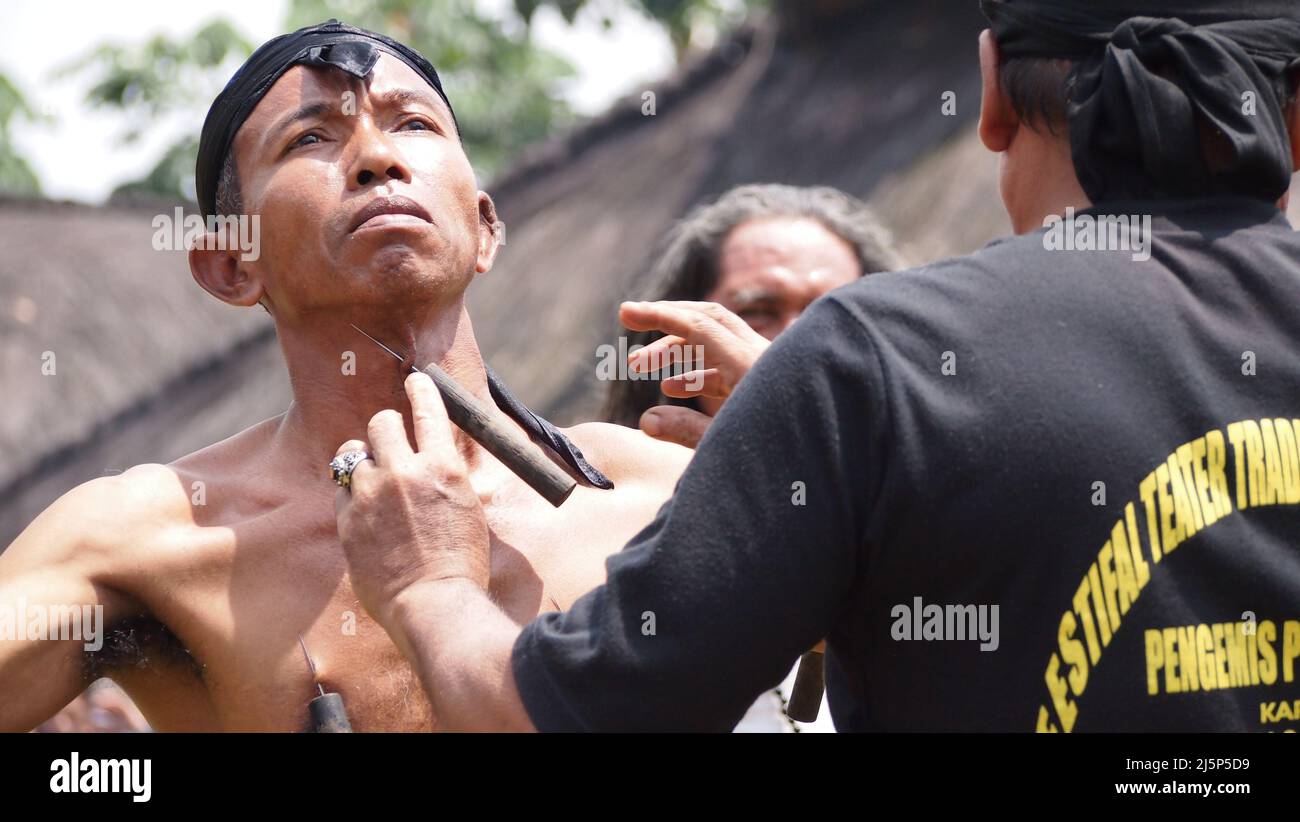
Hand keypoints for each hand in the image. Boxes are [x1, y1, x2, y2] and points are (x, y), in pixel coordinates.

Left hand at [333, 372, 490, 630]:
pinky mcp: (347, 519)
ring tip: (372, 473)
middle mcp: (404, 471)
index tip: (414, 381)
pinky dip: (351, 492)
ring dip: (363, 457)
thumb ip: (445, 479)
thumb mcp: (468, 509)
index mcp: (443, 466)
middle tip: (390, 437)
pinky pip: (341, 489)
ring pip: (353, 450)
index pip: (427, 409)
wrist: (434, 604)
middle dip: (386, 425)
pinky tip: (363, 506)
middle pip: (382, 422)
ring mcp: (371, 494)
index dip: (420, 390)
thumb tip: (434, 462)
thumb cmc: (462, 564)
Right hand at [619, 300, 770, 446]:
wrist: (837, 472)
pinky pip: (728, 365)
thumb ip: (688, 431)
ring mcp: (766, 368)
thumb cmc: (781, 458)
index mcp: (750, 365)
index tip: (624, 312)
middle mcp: (761, 357)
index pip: (698, 326)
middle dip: (666, 319)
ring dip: (677, 350)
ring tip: (640, 366)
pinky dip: (697, 370)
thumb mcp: (731, 445)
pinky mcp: (767, 383)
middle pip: (708, 320)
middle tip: (629, 325)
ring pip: (716, 343)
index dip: (657, 316)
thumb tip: (646, 421)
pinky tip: (672, 387)